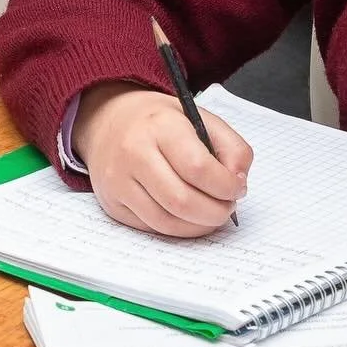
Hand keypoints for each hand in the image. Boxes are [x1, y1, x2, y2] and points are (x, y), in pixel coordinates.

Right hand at [73, 83, 250, 237]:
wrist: (107, 119)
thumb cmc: (159, 122)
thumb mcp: (199, 118)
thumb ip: (231, 147)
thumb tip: (238, 184)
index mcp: (159, 125)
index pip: (198, 168)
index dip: (226, 186)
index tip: (237, 188)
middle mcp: (133, 152)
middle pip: (183, 202)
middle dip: (216, 213)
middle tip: (227, 206)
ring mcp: (118, 180)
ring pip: (167, 222)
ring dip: (199, 226)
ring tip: (210, 213)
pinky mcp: (112, 202)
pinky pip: (152, 228)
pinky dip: (177, 228)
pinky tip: (187, 215)